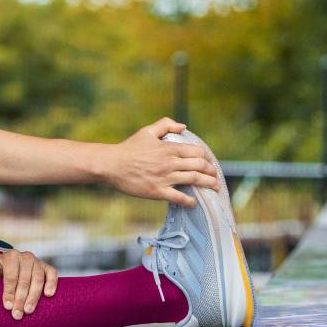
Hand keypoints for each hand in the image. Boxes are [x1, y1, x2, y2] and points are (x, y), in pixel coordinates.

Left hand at [0, 247, 57, 319]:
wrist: (2, 265)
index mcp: (11, 256)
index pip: (11, 275)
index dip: (9, 291)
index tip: (7, 306)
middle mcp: (25, 257)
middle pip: (25, 279)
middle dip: (21, 299)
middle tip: (17, 314)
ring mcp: (37, 262)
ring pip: (38, 279)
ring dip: (34, 296)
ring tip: (29, 311)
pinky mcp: (46, 267)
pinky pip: (52, 273)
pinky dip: (52, 283)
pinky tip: (48, 295)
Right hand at [103, 117, 221, 206]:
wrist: (111, 165)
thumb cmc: (129, 148)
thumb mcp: (147, 131)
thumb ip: (166, 125)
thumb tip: (184, 127)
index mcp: (170, 148)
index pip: (198, 152)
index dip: (207, 158)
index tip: (209, 163)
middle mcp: (171, 163)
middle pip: (200, 166)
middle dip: (212, 172)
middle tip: (215, 177)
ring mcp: (165, 178)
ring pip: (195, 180)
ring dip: (208, 185)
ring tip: (214, 188)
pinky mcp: (157, 191)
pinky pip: (179, 198)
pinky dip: (190, 201)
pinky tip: (194, 202)